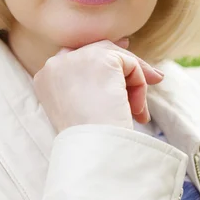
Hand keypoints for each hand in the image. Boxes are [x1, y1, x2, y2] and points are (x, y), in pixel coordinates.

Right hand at [34, 39, 163, 133]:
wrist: (92, 148)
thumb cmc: (88, 141)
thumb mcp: (80, 111)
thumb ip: (90, 87)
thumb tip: (124, 69)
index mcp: (45, 79)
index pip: (74, 57)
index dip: (99, 55)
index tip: (123, 52)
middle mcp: (55, 64)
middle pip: (95, 51)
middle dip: (125, 61)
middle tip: (154, 76)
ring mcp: (77, 58)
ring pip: (115, 58)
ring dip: (135, 84)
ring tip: (140, 112)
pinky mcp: (101, 59)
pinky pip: (130, 65)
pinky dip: (139, 86)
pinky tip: (136, 110)